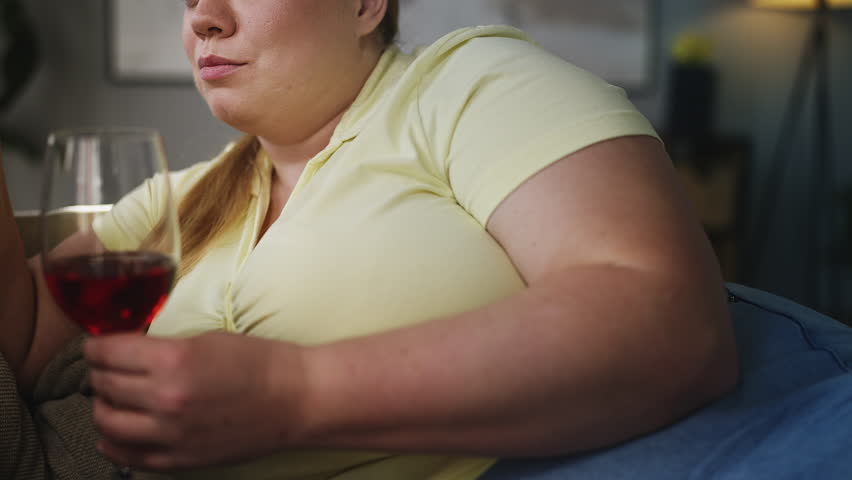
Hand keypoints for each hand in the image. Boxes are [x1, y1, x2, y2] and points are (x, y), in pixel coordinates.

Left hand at [84, 332, 308, 471]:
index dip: (96, 347)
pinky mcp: (179, 460)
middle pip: (103, 385)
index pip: (107, 353)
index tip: (97, 346)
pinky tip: (114, 433)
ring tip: (113, 399)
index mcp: (173, 360)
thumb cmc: (260, 363)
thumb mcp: (207, 339)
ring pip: (106, 422)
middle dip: (101, 372)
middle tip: (108, 368)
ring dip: (103, 406)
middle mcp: (164, 399)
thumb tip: (129, 353)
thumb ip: (163, 348)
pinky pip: (126, 456)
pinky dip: (112, 443)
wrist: (296, 399)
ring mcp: (170, 434)